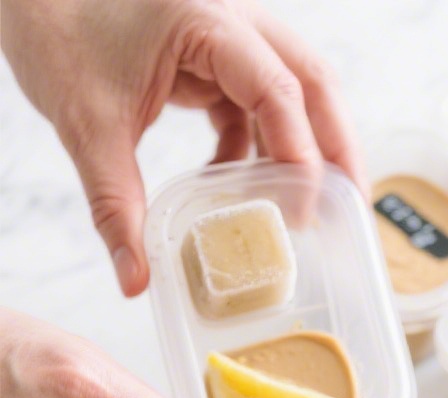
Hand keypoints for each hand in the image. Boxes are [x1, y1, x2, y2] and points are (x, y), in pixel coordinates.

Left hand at [1, 0, 365, 295]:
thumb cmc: (58, 34)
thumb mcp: (87, 127)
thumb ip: (115, 207)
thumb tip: (136, 280)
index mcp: (205, 20)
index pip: (276, 88)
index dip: (300, 151)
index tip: (307, 208)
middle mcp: (230, 18)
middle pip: (311, 81)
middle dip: (335, 148)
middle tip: (349, 210)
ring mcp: (227, 35)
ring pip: (293, 89)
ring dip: (307, 148)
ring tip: (314, 209)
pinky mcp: (215, 54)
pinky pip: (257, 102)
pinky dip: (260, 146)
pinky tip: (245, 188)